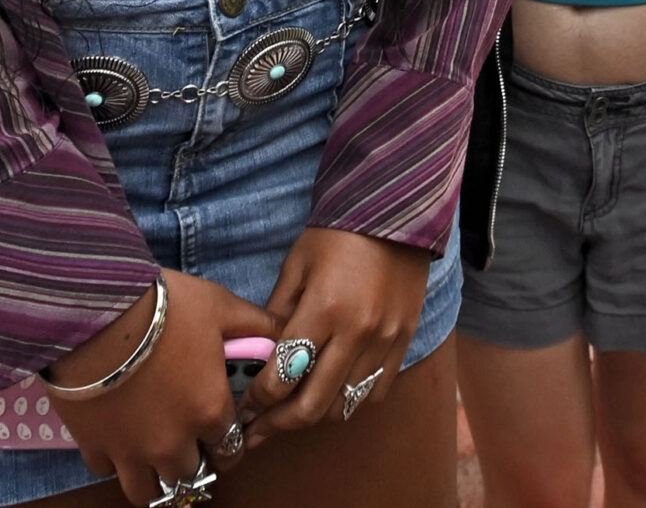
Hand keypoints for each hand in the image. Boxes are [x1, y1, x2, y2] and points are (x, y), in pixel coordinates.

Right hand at [50, 271, 280, 504]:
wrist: (97, 313)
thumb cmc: (166, 308)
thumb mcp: (222, 307)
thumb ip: (257, 326)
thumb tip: (283, 336)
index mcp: (210, 413)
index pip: (232, 447)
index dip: (230, 437)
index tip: (223, 427)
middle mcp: (173, 443)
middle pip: (193, 475)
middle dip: (196, 461)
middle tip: (191, 441)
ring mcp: (130, 451)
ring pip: (149, 491)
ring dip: (158, 477)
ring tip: (157, 456)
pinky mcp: (93, 446)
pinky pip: (108, 471)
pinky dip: (117, 461)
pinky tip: (121, 438)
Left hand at [239, 227, 430, 444]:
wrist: (397, 213)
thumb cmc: (338, 235)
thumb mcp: (296, 267)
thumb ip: (277, 314)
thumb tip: (258, 356)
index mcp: (323, 310)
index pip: (281, 378)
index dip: (255, 402)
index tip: (241, 408)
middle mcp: (357, 332)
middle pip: (311, 406)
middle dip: (277, 425)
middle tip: (256, 431)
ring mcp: (385, 340)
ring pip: (343, 406)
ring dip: (312, 416)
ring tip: (291, 414)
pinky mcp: (404, 341)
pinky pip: (375, 392)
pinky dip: (349, 401)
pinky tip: (332, 393)